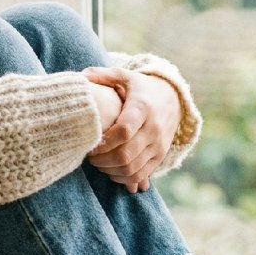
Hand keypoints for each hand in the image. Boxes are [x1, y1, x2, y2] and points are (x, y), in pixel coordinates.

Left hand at [84, 66, 182, 192]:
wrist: (173, 100)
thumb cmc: (142, 88)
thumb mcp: (126, 76)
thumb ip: (103, 75)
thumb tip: (82, 76)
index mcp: (142, 108)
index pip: (124, 131)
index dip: (104, 142)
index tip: (90, 144)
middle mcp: (153, 129)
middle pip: (125, 154)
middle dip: (102, 160)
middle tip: (90, 156)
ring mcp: (158, 145)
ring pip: (131, 168)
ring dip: (110, 170)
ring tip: (99, 163)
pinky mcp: (160, 156)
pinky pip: (140, 175)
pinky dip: (123, 178)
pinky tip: (111, 170)